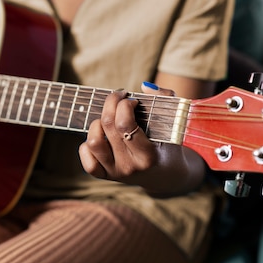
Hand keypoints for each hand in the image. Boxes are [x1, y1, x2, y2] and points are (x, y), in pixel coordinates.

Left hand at [79, 82, 203, 194]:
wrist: (167, 174)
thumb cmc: (170, 143)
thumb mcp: (176, 122)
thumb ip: (167, 99)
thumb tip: (144, 86)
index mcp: (147, 155)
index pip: (124, 124)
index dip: (124, 104)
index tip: (132, 100)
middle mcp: (129, 166)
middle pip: (107, 126)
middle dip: (111, 103)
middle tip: (120, 98)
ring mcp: (115, 173)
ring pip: (93, 142)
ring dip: (97, 123)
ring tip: (110, 119)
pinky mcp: (105, 176)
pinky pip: (87, 159)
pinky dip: (87, 145)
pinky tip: (102, 137)